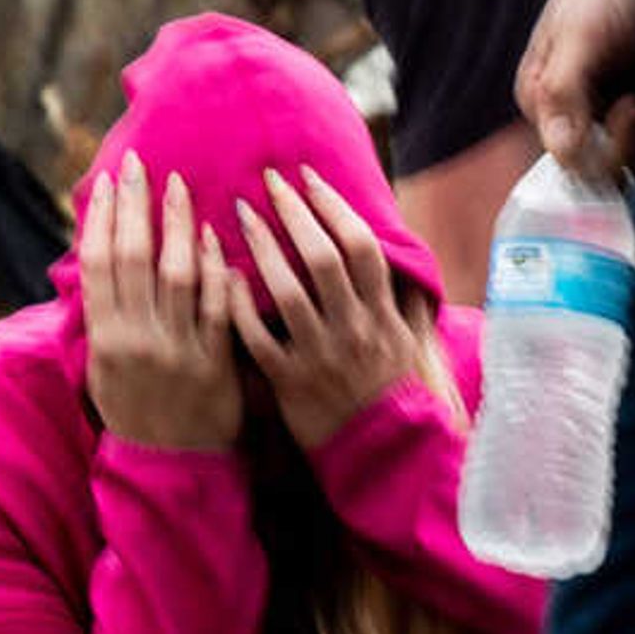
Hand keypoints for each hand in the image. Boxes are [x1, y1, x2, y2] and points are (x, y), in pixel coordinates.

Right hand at [80, 155, 241, 450]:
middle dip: (137, 207)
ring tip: (180, 187)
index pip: (99, 265)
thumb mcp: (104, 371)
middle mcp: (136, 341)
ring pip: (175, 276)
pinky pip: (216, 309)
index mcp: (105, 340)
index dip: (104, 219)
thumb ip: (104, 320)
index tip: (111, 181)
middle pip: (134, 259)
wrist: (170, 471)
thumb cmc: (136, 414)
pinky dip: (215, 271)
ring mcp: (176, 352)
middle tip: (143, 166)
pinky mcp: (214, 365)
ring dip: (177, 226)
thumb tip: (99, 264)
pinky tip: (216, 238)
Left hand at [227, 167, 433, 452]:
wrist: (381, 455)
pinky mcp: (291, 382)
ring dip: (262, 250)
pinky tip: (223, 278)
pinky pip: (260, 339)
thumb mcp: (411, 344)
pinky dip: (241, 307)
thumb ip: (408, 301)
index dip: (334, 207)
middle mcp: (352, 329)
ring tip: (240, 214)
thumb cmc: (392, 394)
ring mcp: (320, 355)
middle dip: (294, 214)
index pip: (360, 247)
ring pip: (288, 293)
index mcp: (381, 314)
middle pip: (322, 259)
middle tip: (268, 181)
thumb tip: (409, 261)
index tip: (309, 178)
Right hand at [519, 0, 634, 170]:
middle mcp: (575, 108)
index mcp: (543, 97)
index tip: (630, 108)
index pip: (569, 163)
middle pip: (605, 167)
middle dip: (632, 137)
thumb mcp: (581, 35)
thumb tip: (560, 154)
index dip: (603, 152)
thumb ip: (562, 93)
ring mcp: (613, 103)